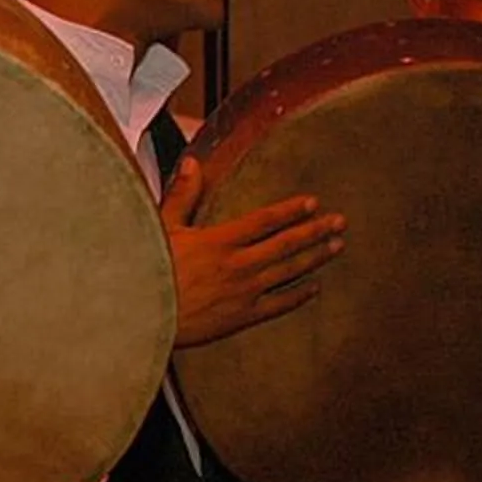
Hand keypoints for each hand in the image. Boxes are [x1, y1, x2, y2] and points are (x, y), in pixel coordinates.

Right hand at [161, 156, 343, 346]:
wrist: (142, 317)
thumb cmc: (147, 271)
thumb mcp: (161, 228)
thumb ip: (182, 196)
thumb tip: (193, 164)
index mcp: (219, 240)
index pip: (265, 220)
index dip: (291, 210)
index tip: (312, 203)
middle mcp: (238, 264)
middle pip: (286, 244)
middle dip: (315, 231)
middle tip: (340, 222)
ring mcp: (244, 292)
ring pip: (289, 271)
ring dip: (315, 257)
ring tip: (336, 246)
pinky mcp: (242, 317)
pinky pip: (280, 304)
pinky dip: (299, 295)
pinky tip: (314, 287)